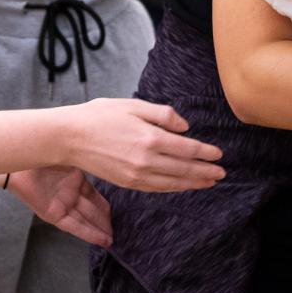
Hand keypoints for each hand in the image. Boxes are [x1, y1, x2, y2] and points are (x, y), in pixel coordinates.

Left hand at [6, 165, 113, 247]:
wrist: (24, 160)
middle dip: (104, 222)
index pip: (96, 197)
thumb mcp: (74, 158)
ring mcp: (62, 205)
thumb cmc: (46, 153)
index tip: (116, 214)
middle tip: (117, 232)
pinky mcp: (53, 214)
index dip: (105, 207)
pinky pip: (74, 226)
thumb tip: (110, 166)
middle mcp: (70, 194)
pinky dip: (87, 233)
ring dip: (98, 231)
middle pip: (92, 211)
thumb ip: (91, 164)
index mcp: (76, 180)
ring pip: (85, 221)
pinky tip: (100, 239)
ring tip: (111, 240)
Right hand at [67, 97, 225, 192]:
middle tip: (222, 172)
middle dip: (205, 171)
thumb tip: (186, 127)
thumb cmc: (99, 116)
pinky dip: (174, 187)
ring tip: (209, 182)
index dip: (206, 152)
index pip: (187, 148)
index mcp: (150, 137)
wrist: (69, 137)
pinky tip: (182, 186)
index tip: (219, 154)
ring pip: (172, 182)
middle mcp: (146, 159)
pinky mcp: (126, 182)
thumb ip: (163, 114)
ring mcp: (136, 174)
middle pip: (184, 168)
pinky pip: (157, 188)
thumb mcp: (134, 105)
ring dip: (193, 182)